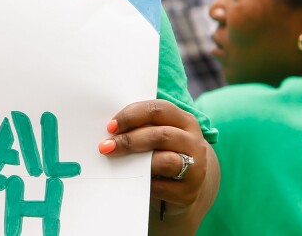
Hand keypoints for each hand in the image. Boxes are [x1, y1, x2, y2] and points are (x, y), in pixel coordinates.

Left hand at [97, 99, 212, 217]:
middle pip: (160, 135)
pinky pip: (161, 187)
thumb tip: (110, 132)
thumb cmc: (165, 151)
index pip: (158, 110)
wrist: (190, 184)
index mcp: (185, 121)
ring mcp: (195, 168)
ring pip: (165, 161)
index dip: (131, 116)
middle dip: (129, 140)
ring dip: (137, 162)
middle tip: (106, 146)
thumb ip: (141, 128)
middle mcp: (193, 142)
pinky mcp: (188, 192)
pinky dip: (143, 183)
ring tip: (117, 162)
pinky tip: (132, 180)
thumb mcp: (159, 134)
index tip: (110, 126)